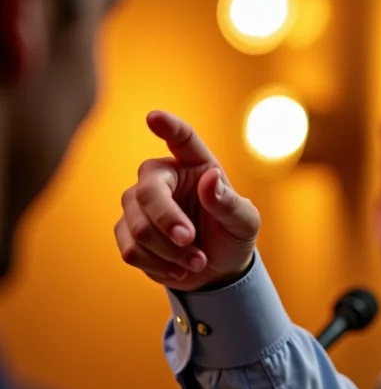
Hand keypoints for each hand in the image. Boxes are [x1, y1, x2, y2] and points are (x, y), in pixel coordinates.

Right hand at [114, 110, 259, 290]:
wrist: (218, 270)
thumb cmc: (232, 236)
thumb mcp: (245, 223)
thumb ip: (230, 203)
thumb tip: (210, 179)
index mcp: (195, 166)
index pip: (182, 139)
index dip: (168, 127)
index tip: (154, 117)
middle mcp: (161, 178)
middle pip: (148, 193)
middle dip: (169, 222)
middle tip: (190, 241)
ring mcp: (138, 204)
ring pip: (138, 227)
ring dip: (170, 253)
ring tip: (198, 262)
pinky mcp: (127, 232)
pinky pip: (131, 250)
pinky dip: (158, 265)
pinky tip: (180, 270)